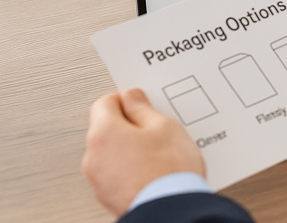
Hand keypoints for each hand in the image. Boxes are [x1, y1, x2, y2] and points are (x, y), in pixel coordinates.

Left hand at [82, 89, 205, 216]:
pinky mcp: (108, 197)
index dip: (127, 100)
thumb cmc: (167, 170)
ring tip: (159, 154)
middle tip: (155, 130)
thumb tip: (132, 98)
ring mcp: (99, 180)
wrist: (170, 210)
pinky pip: (117, 173)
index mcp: (103, 132)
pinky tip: (154, 171)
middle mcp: (93, 156)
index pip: (105, 102)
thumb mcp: (164, 126)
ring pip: (112, 153)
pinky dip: (131, 169)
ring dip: (130, 149)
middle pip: (107, 129)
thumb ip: (143, 108)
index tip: (142, 104)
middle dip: (129, 126)